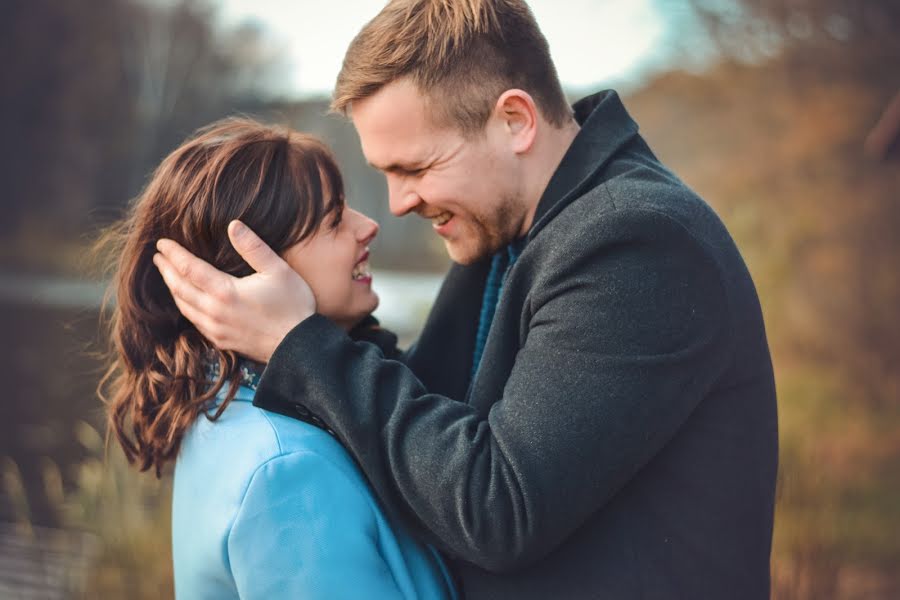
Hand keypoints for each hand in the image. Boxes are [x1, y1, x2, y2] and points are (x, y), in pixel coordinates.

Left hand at [153, 220, 315, 362]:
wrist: (299, 347)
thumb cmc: (293, 306)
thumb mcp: (278, 270)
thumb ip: (253, 247)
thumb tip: (233, 224)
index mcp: (225, 292)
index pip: (189, 268)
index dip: (173, 254)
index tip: (162, 243)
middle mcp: (214, 312)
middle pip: (179, 288)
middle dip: (166, 271)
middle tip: (158, 257)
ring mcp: (216, 330)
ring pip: (184, 307)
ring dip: (173, 290)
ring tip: (168, 276)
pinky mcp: (222, 341)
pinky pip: (195, 322)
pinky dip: (186, 308)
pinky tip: (188, 302)